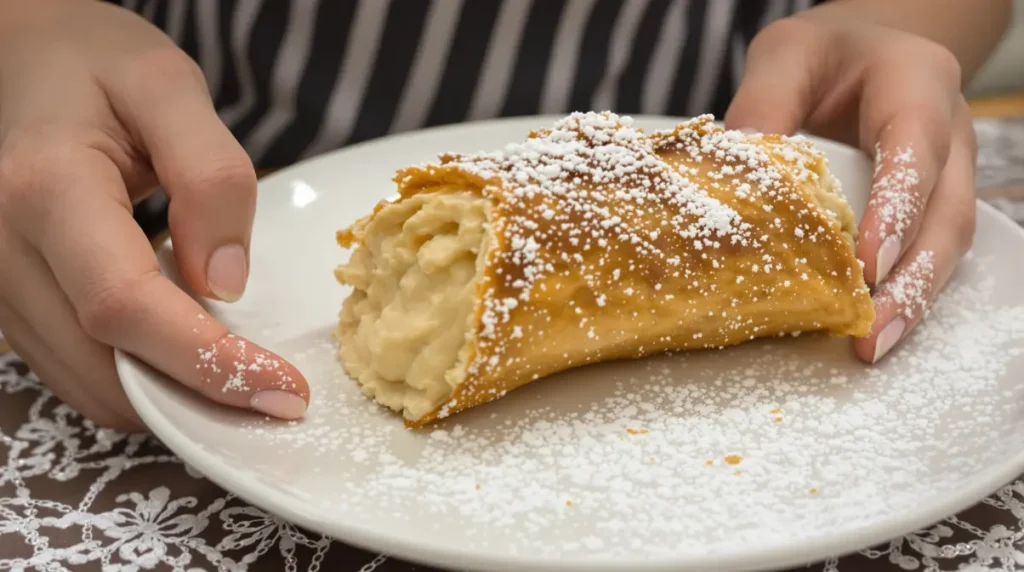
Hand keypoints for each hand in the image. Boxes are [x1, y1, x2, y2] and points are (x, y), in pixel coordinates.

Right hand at [0, 0, 308, 429]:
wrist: (19, 56)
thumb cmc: (93, 62)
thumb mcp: (169, 85)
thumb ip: (208, 175)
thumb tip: (224, 280)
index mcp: (47, 187)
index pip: (124, 305)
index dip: (205, 361)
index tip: (281, 388)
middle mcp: (4, 246)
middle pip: (101, 362)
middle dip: (195, 397)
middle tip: (276, 400)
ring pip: (82, 380)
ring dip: (166, 399)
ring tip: (243, 382)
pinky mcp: (9, 296)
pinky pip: (70, 366)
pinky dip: (134, 381)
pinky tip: (188, 360)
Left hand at [725, 8, 976, 363]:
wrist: (861, 54)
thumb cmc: (826, 54)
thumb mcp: (788, 54)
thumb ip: (767, 101)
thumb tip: (735, 167)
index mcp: (919, 84)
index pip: (917, 148)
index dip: (897, 207)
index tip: (868, 262)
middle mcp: (949, 134)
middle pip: (948, 214)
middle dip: (913, 279)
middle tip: (871, 332)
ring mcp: (947, 176)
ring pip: (947, 244)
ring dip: (912, 300)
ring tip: (872, 346)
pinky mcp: (928, 209)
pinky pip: (925, 254)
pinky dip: (900, 293)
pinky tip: (866, 327)